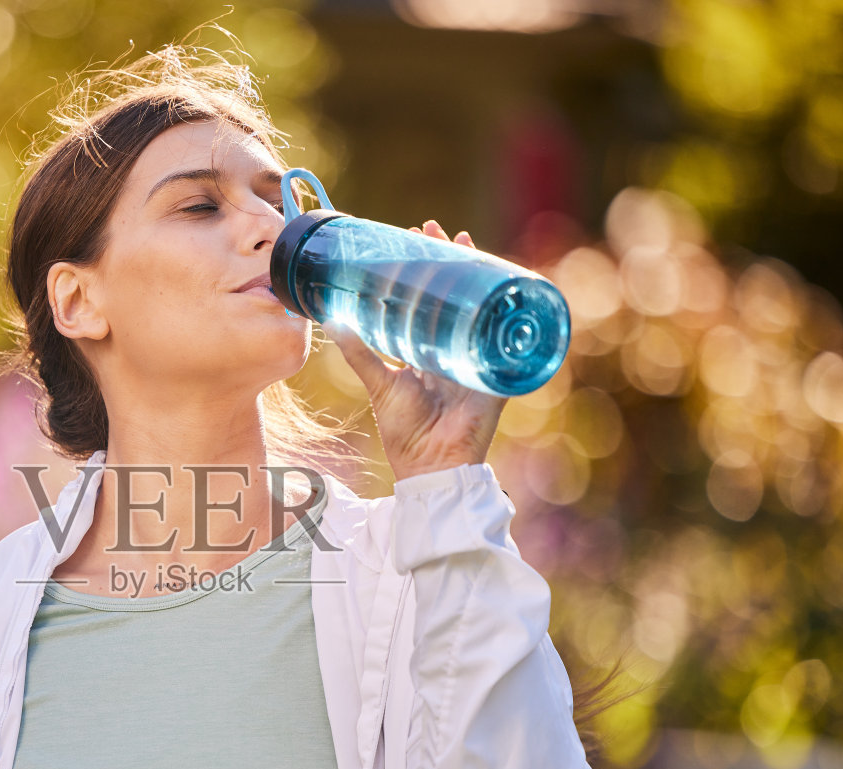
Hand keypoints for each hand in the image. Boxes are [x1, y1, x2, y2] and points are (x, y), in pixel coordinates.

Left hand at [327, 221, 507, 478]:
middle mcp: (456, 348)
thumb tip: (332, 321)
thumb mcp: (379, 384)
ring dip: (476, 269)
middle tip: (435, 228)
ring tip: (462, 240)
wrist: (430, 467)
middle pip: (457, 293)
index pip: (429, 299)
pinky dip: (510, 307)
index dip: (424, 269)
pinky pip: (508, 334)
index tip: (413, 238)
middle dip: (450, 258)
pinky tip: (508, 279)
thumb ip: (359, 354)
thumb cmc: (406, 432)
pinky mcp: (498, 370)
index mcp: (430, 351)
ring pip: (481, 304)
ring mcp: (478, 356)